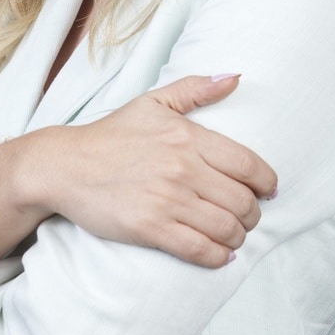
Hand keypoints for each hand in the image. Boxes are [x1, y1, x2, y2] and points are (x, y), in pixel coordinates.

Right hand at [46, 73, 277, 267]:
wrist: (65, 165)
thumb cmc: (111, 134)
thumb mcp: (153, 102)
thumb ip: (196, 89)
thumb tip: (234, 78)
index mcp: (188, 137)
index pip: (247, 164)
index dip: (266, 182)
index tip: (268, 191)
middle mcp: (183, 168)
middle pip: (242, 200)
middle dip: (253, 214)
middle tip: (249, 217)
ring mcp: (167, 199)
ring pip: (226, 227)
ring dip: (238, 236)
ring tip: (235, 236)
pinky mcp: (151, 227)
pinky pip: (200, 249)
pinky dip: (218, 256)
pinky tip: (221, 254)